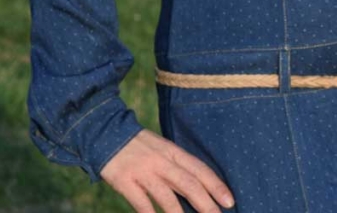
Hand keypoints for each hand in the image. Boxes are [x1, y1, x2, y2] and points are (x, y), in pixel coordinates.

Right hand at [100, 128, 235, 211]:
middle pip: (188, 183)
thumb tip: (197, 187)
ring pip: (167, 196)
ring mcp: (143, 171)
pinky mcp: (125, 181)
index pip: (199, 169)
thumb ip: (176, 165)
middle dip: (205, 203)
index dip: (215, 185)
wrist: (106, 133)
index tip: (229, 199)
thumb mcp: (161, 148)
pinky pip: (140, 202)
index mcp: (172, 151)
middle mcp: (161, 161)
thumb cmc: (138, 145)